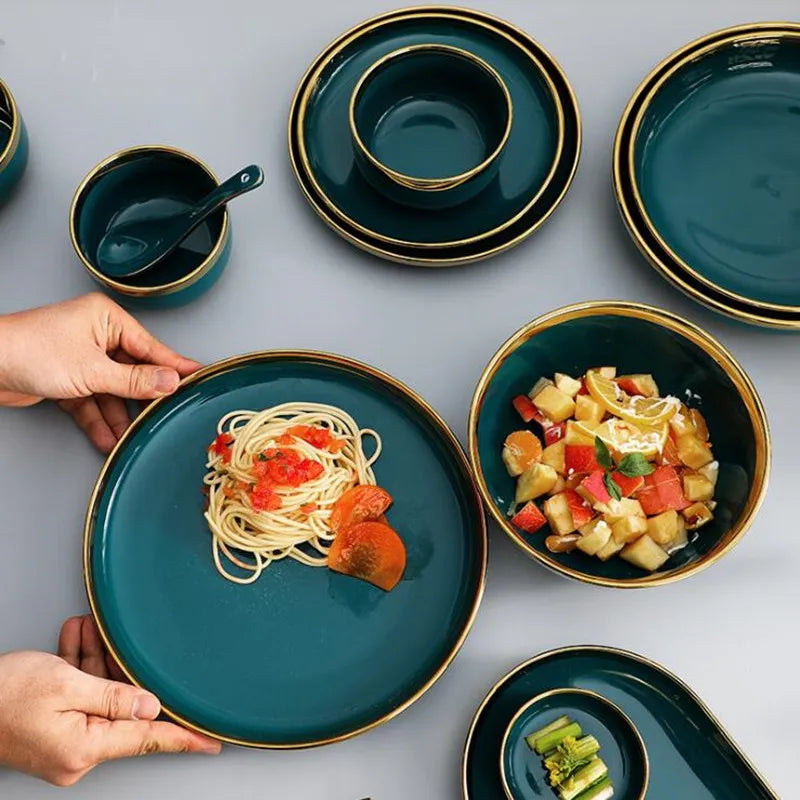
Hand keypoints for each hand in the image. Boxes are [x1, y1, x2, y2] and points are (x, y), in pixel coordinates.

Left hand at [0, 293, 199, 452]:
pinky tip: (108, 438)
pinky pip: (92, 401)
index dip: (174, 366)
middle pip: (133, 372)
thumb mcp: (93, 370)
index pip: (151, 347)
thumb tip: (170, 381)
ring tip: (132, 436)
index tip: (198, 377)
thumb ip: (135, 380)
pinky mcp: (67, 378)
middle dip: (142, 400)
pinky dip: (98, 420)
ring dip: (119, 416)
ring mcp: (81, 357)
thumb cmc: (30, 350)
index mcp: (106, 319)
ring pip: (112, 391)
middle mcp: (96, 335)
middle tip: (164, 416)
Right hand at [0, 616, 219, 785]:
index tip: (212, 741)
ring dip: (95, 661)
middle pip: (122, 706)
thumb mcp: (65, 686)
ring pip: (99, 696)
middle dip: (120, 667)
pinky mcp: (54, 730)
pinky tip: (77, 641)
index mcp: (85, 748)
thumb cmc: (1, 695)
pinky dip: (80, 670)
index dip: (184, 738)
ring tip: (88, 631)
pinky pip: (80, 698)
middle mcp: (77, 752)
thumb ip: (114, 696)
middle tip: (113, 637)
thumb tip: (152, 705)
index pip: (148, 739)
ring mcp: (65, 742)